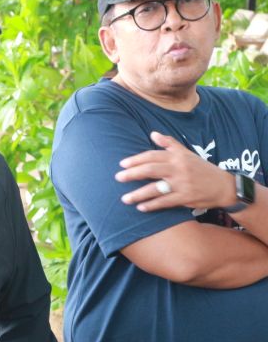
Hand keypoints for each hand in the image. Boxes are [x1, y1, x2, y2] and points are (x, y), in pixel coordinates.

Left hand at [115, 131, 235, 211]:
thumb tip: (152, 133)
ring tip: (124, 198)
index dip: (136, 159)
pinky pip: (165, 202)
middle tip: (118, 178)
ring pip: (156, 188)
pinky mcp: (185, 197)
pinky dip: (152, 205)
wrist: (223, 186)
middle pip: (151, 169)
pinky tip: (141, 207)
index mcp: (177, 157)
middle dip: (132, 174)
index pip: (152, 156)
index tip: (122, 164)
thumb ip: (169, 143)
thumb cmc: (201, 169)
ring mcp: (182, 184)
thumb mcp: (187, 153)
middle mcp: (179, 169)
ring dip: (138, 194)